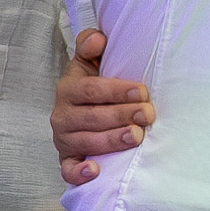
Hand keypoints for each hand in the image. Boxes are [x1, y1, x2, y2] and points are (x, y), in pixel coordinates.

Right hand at [54, 27, 155, 185]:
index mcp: (68, 89)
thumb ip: (90, 47)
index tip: (141, 92)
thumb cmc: (94, 90)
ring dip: (112, 140)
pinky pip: (68, 170)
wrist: (81, 117)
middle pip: (92, 117)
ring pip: (86, 142)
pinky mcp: (67, 161)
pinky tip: (96, 171)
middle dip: (121, 115)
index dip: (116, 90)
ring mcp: (64, 140)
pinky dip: (79, 172)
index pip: (91, 89)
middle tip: (147, 114)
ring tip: (136, 136)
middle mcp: (62, 115)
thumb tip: (97, 38)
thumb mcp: (90, 65)